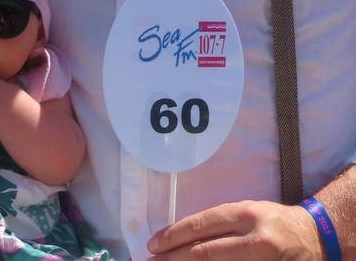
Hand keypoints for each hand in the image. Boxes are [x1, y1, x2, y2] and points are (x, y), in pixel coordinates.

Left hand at [147, 200, 321, 258]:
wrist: (315, 236)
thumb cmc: (273, 222)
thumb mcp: (248, 213)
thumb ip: (220, 225)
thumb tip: (183, 238)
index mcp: (245, 214)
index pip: (203, 224)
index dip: (175, 235)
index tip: (154, 244)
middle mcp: (255, 238)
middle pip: (206, 252)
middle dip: (174, 258)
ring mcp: (264, 260)